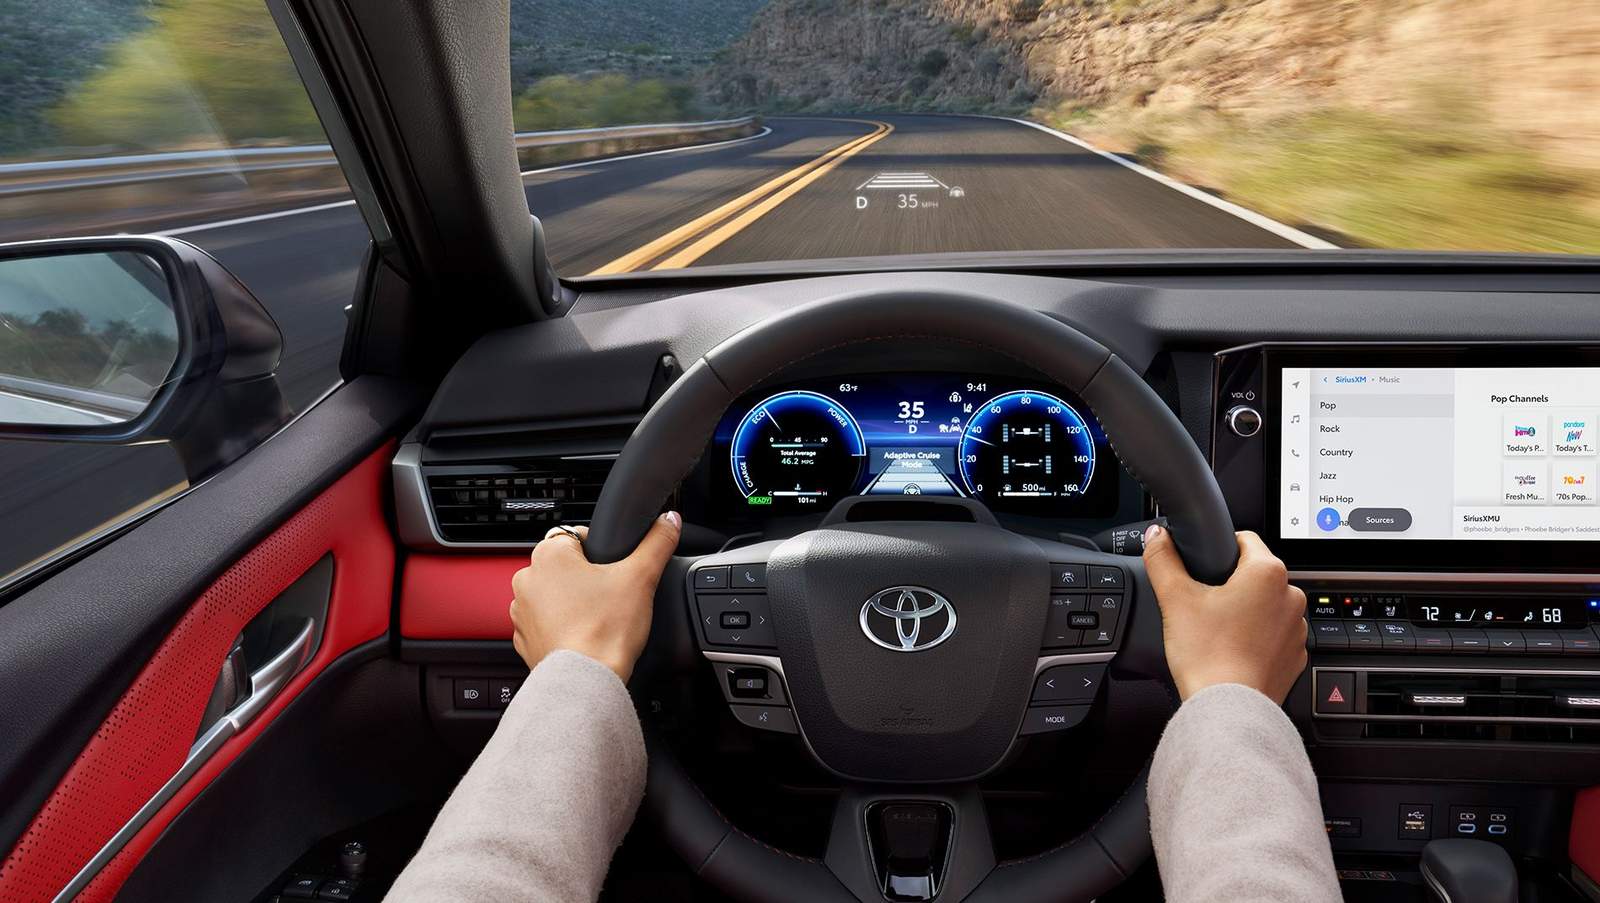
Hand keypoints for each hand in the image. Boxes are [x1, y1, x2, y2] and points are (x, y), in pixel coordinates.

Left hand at [509, 512, 681, 681]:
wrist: (587, 679)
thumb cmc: (607, 629)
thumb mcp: (641, 577)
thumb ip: (657, 542)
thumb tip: (669, 521)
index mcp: (550, 554)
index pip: (576, 535)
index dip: (601, 551)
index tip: (614, 571)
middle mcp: (527, 579)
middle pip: (565, 567)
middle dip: (586, 578)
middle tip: (610, 597)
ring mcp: (521, 611)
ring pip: (553, 595)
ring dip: (571, 602)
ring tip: (597, 618)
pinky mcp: (524, 639)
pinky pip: (545, 624)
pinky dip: (561, 627)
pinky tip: (583, 635)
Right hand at [1142, 525, 1306, 702]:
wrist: (1228, 708)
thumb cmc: (1208, 656)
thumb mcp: (1175, 598)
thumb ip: (1163, 559)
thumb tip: (1156, 537)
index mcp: (1268, 573)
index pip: (1244, 540)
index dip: (1218, 549)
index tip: (1203, 570)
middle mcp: (1291, 596)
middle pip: (1255, 575)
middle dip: (1231, 585)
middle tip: (1204, 606)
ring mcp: (1297, 629)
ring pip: (1266, 605)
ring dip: (1247, 611)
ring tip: (1218, 631)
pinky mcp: (1295, 655)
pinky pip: (1274, 635)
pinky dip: (1256, 638)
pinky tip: (1232, 650)